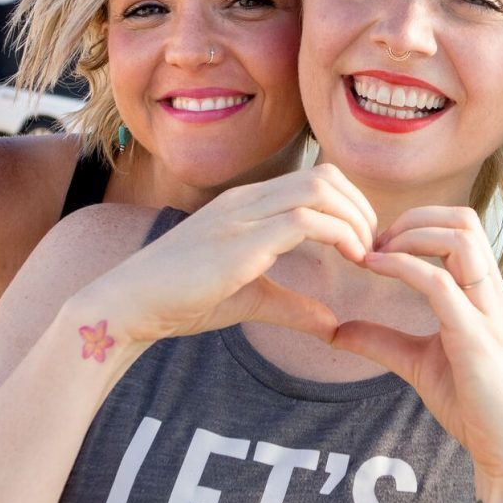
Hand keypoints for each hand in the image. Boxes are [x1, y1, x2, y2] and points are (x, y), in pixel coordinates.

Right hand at [73, 164, 377, 348]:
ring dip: (355, 220)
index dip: (351, 204)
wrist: (129, 304)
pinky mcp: (241, 243)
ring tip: (364, 254)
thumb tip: (332, 326)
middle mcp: (247, 200)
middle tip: (372, 246)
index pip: (315, 177)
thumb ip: (292, 305)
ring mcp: (243, 216)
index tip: (364, 242)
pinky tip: (350, 260)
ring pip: (320, 190)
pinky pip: (305, 220)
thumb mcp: (249, 298)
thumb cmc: (182, 299)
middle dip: (361, 208)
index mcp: (247, 203)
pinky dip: (340, 235)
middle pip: (325, 176)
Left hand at [331, 206, 502, 490]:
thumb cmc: (475, 406)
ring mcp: (488, 313)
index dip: (418, 222)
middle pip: (465, 220)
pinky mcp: (477, 339)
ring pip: (460, 240)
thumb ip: (383, 341)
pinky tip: (374, 268)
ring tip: (374, 251)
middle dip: (415, 218)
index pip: (462, 227)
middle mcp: (491, 294)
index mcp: (483, 293)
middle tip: (375, 240)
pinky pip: (441, 285)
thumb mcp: (419, 364)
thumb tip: (337, 330)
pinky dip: (404, 267)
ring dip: (410, 235)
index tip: (378, 242)